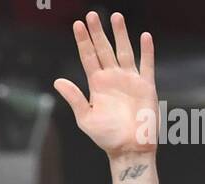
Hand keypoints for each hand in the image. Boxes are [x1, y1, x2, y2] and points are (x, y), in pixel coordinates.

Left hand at [54, 11, 157, 160]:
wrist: (128, 149)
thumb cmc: (106, 137)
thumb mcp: (85, 118)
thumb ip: (74, 98)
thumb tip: (57, 81)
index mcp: (97, 85)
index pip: (88, 57)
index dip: (83, 41)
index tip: (77, 24)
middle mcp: (113, 78)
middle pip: (104, 49)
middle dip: (98, 32)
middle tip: (92, 14)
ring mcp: (129, 80)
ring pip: (124, 51)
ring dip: (120, 34)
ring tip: (116, 16)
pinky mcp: (146, 85)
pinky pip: (147, 64)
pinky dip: (146, 51)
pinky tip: (144, 36)